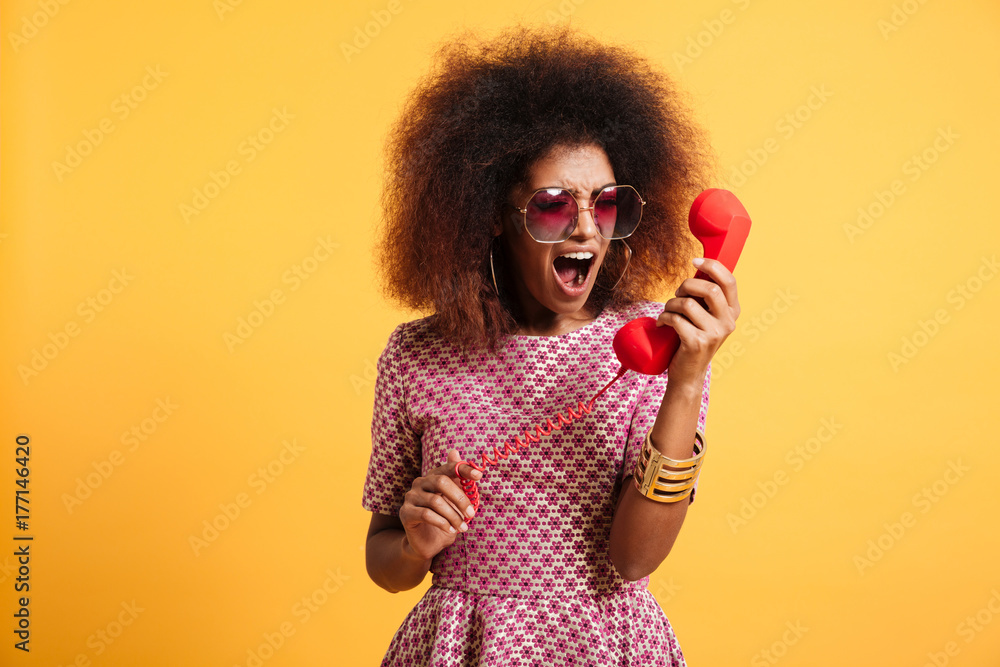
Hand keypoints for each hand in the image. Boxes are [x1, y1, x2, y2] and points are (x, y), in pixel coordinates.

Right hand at [398, 449, 481, 561]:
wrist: (428, 542)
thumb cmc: (445, 519)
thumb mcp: (456, 502)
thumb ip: (458, 480)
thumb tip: (454, 451)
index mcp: (434, 476)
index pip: (449, 467)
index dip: (464, 469)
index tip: (478, 476)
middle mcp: (420, 483)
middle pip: (441, 482)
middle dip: (460, 498)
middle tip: (471, 513)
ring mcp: (411, 497)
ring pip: (436, 501)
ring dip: (453, 516)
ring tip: (463, 527)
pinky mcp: (406, 512)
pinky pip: (426, 515)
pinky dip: (442, 523)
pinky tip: (451, 530)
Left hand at [657, 257, 740, 386]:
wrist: (688, 374)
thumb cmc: (693, 339)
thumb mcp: (706, 317)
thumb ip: (707, 297)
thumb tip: (699, 267)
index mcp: (733, 312)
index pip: (729, 281)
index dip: (712, 266)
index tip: (695, 260)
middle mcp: (728, 323)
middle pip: (709, 289)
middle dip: (686, 285)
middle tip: (677, 294)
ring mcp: (714, 334)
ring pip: (688, 304)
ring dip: (671, 304)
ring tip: (668, 312)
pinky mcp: (697, 343)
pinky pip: (676, 319)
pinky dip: (664, 318)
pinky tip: (662, 324)